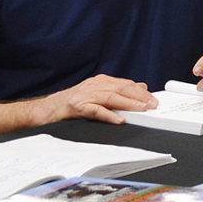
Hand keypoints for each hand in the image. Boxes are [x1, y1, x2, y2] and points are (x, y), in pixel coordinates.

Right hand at [33, 74, 155, 125]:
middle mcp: (95, 85)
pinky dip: (109, 115)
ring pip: (111, 98)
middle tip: (153, 105)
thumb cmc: (74, 102)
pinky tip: (119, 120)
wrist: (49, 108)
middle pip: (121, 89)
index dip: (140, 91)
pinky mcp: (78, 107)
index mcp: (100, 81)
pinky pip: (96, 111)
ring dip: (129, 104)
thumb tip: (141, 87)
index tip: (153, 98)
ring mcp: (86, 95)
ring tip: (142, 110)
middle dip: (139, 97)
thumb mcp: (97, 92)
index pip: (125, 84)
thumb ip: (117, 90)